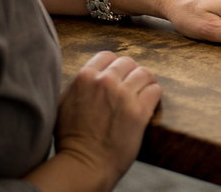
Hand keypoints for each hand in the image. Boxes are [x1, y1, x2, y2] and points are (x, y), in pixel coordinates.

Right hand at [51, 51, 161, 188]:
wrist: (83, 164)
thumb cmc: (72, 137)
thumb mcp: (64, 102)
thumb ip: (79, 84)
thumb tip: (92, 72)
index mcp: (85, 77)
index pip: (107, 56)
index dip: (114, 66)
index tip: (117, 76)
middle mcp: (105, 82)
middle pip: (128, 62)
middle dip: (130, 74)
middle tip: (131, 87)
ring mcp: (124, 95)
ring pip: (145, 74)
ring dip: (145, 82)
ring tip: (143, 92)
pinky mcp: (139, 112)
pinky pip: (155, 91)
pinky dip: (154, 95)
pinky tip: (148, 103)